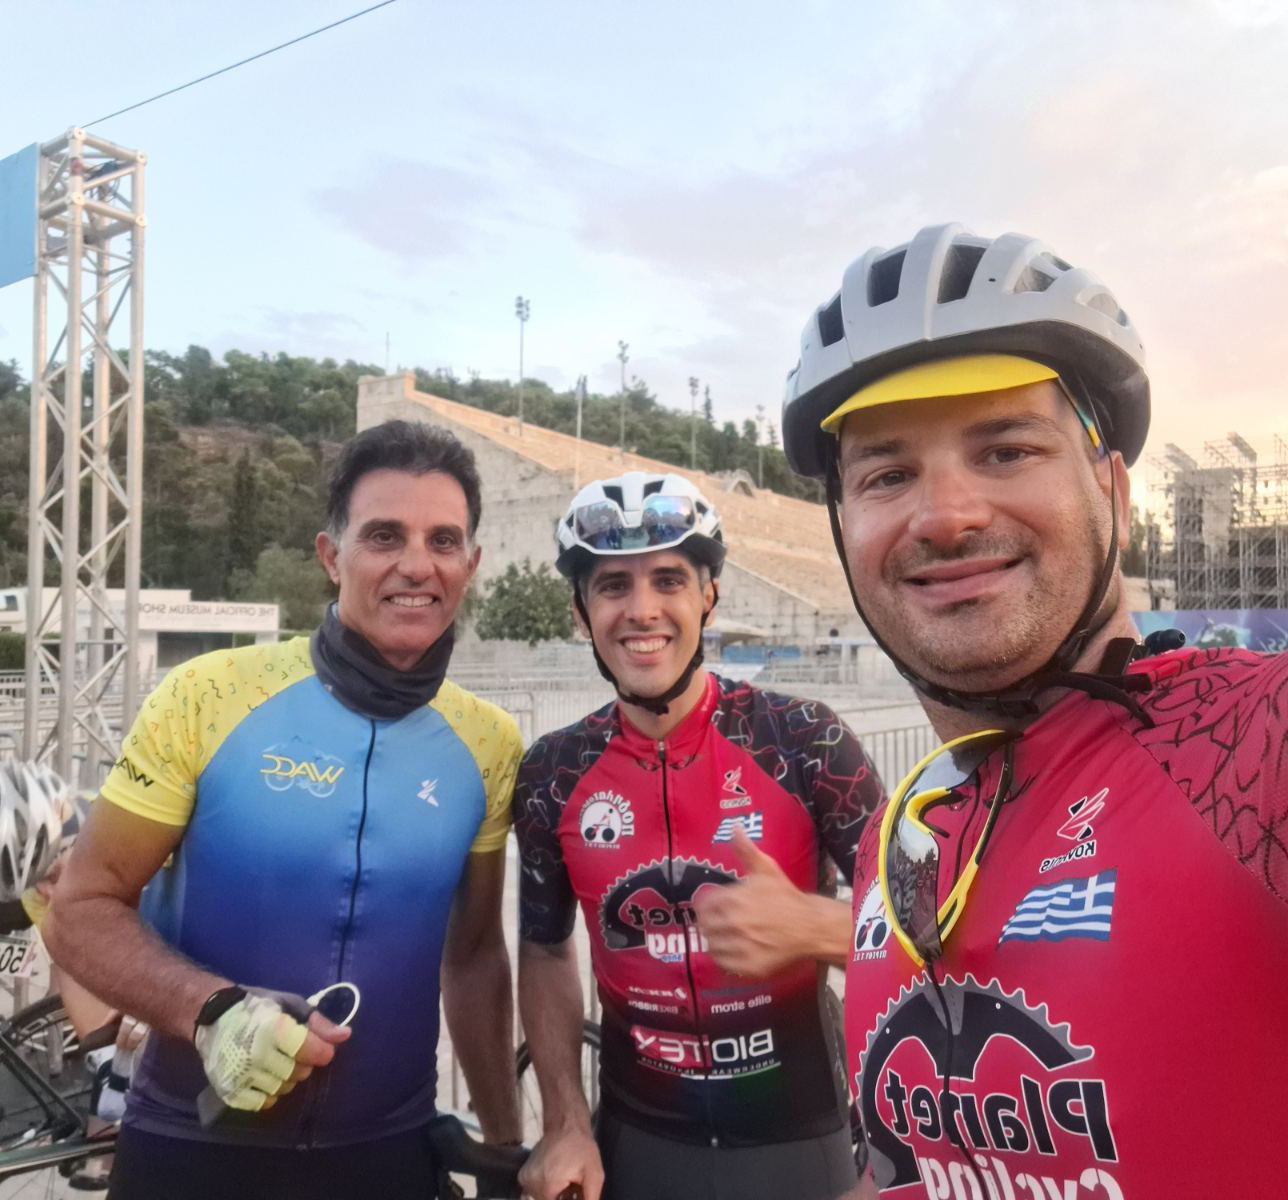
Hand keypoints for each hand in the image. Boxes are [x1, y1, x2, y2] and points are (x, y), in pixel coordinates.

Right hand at [194, 992, 350, 1111]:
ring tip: (278, 1062)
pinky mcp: (229, 1091)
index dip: (323, 1051)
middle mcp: (256, 1054)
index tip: (322, 1049)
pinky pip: (262, 1103)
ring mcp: (241, 1076)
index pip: (309, 1050)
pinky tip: (265, 1077)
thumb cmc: (256, 1007)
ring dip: (288, 1078)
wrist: (211, 1018)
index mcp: (273, 1028)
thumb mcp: (289, 1005)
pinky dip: (270, 1093)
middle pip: (298, 1072)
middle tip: (295, 1051)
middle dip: (304, 1063)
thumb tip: (345, 1036)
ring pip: (283, 1089)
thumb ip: (317, 1022)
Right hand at [518, 1125, 602, 1199]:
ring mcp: (524, 1180)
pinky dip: (546, 1189)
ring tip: (565, 1182)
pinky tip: (556, 1179)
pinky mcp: (523, 1176)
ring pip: (540, 1199)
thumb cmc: (581, 1148)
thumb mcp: (594, 1175)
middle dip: (561, 1198)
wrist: (565, 1125)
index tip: (573, 1192)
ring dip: (553, 1196)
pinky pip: (534, 1191)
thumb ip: (591, 1198)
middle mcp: (531, 1184)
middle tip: (572, 1188)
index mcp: (547, 1186)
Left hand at [696, 825, 813, 977]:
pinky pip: (725, 965)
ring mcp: (741, 947)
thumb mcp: (765, 868)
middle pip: (706, 927)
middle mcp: (734, 924)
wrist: (809, 925)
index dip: (707, 907)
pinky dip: (726, 959)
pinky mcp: (750, 966)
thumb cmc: (785, 895)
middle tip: (720, 923)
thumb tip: (734, 827)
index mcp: (733, 899)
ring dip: (717, 941)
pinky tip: (734, 951)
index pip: (704, 906)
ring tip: (727, 937)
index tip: (713, 908)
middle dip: (711, 924)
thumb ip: (745, 849)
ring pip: (713, 946)